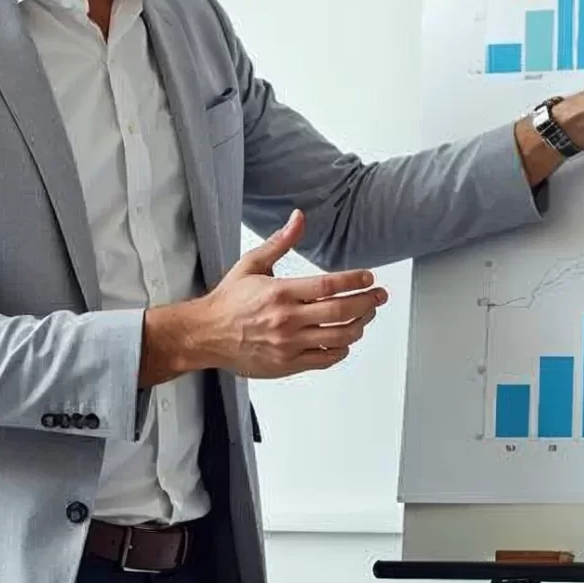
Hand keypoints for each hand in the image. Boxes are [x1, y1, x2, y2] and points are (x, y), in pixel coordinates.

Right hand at [147, 210, 386, 380]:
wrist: (205, 334)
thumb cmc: (228, 301)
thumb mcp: (252, 264)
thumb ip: (280, 242)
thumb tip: (298, 218)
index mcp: (280, 292)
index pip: (329, 285)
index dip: (355, 281)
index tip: (369, 278)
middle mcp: (286, 319)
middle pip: (341, 312)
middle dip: (367, 302)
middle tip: (379, 296)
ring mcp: (288, 345)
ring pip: (338, 338)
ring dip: (359, 326)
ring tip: (366, 316)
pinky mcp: (287, 364)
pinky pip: (325, 359)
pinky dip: (342, 350)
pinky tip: (346, 340)